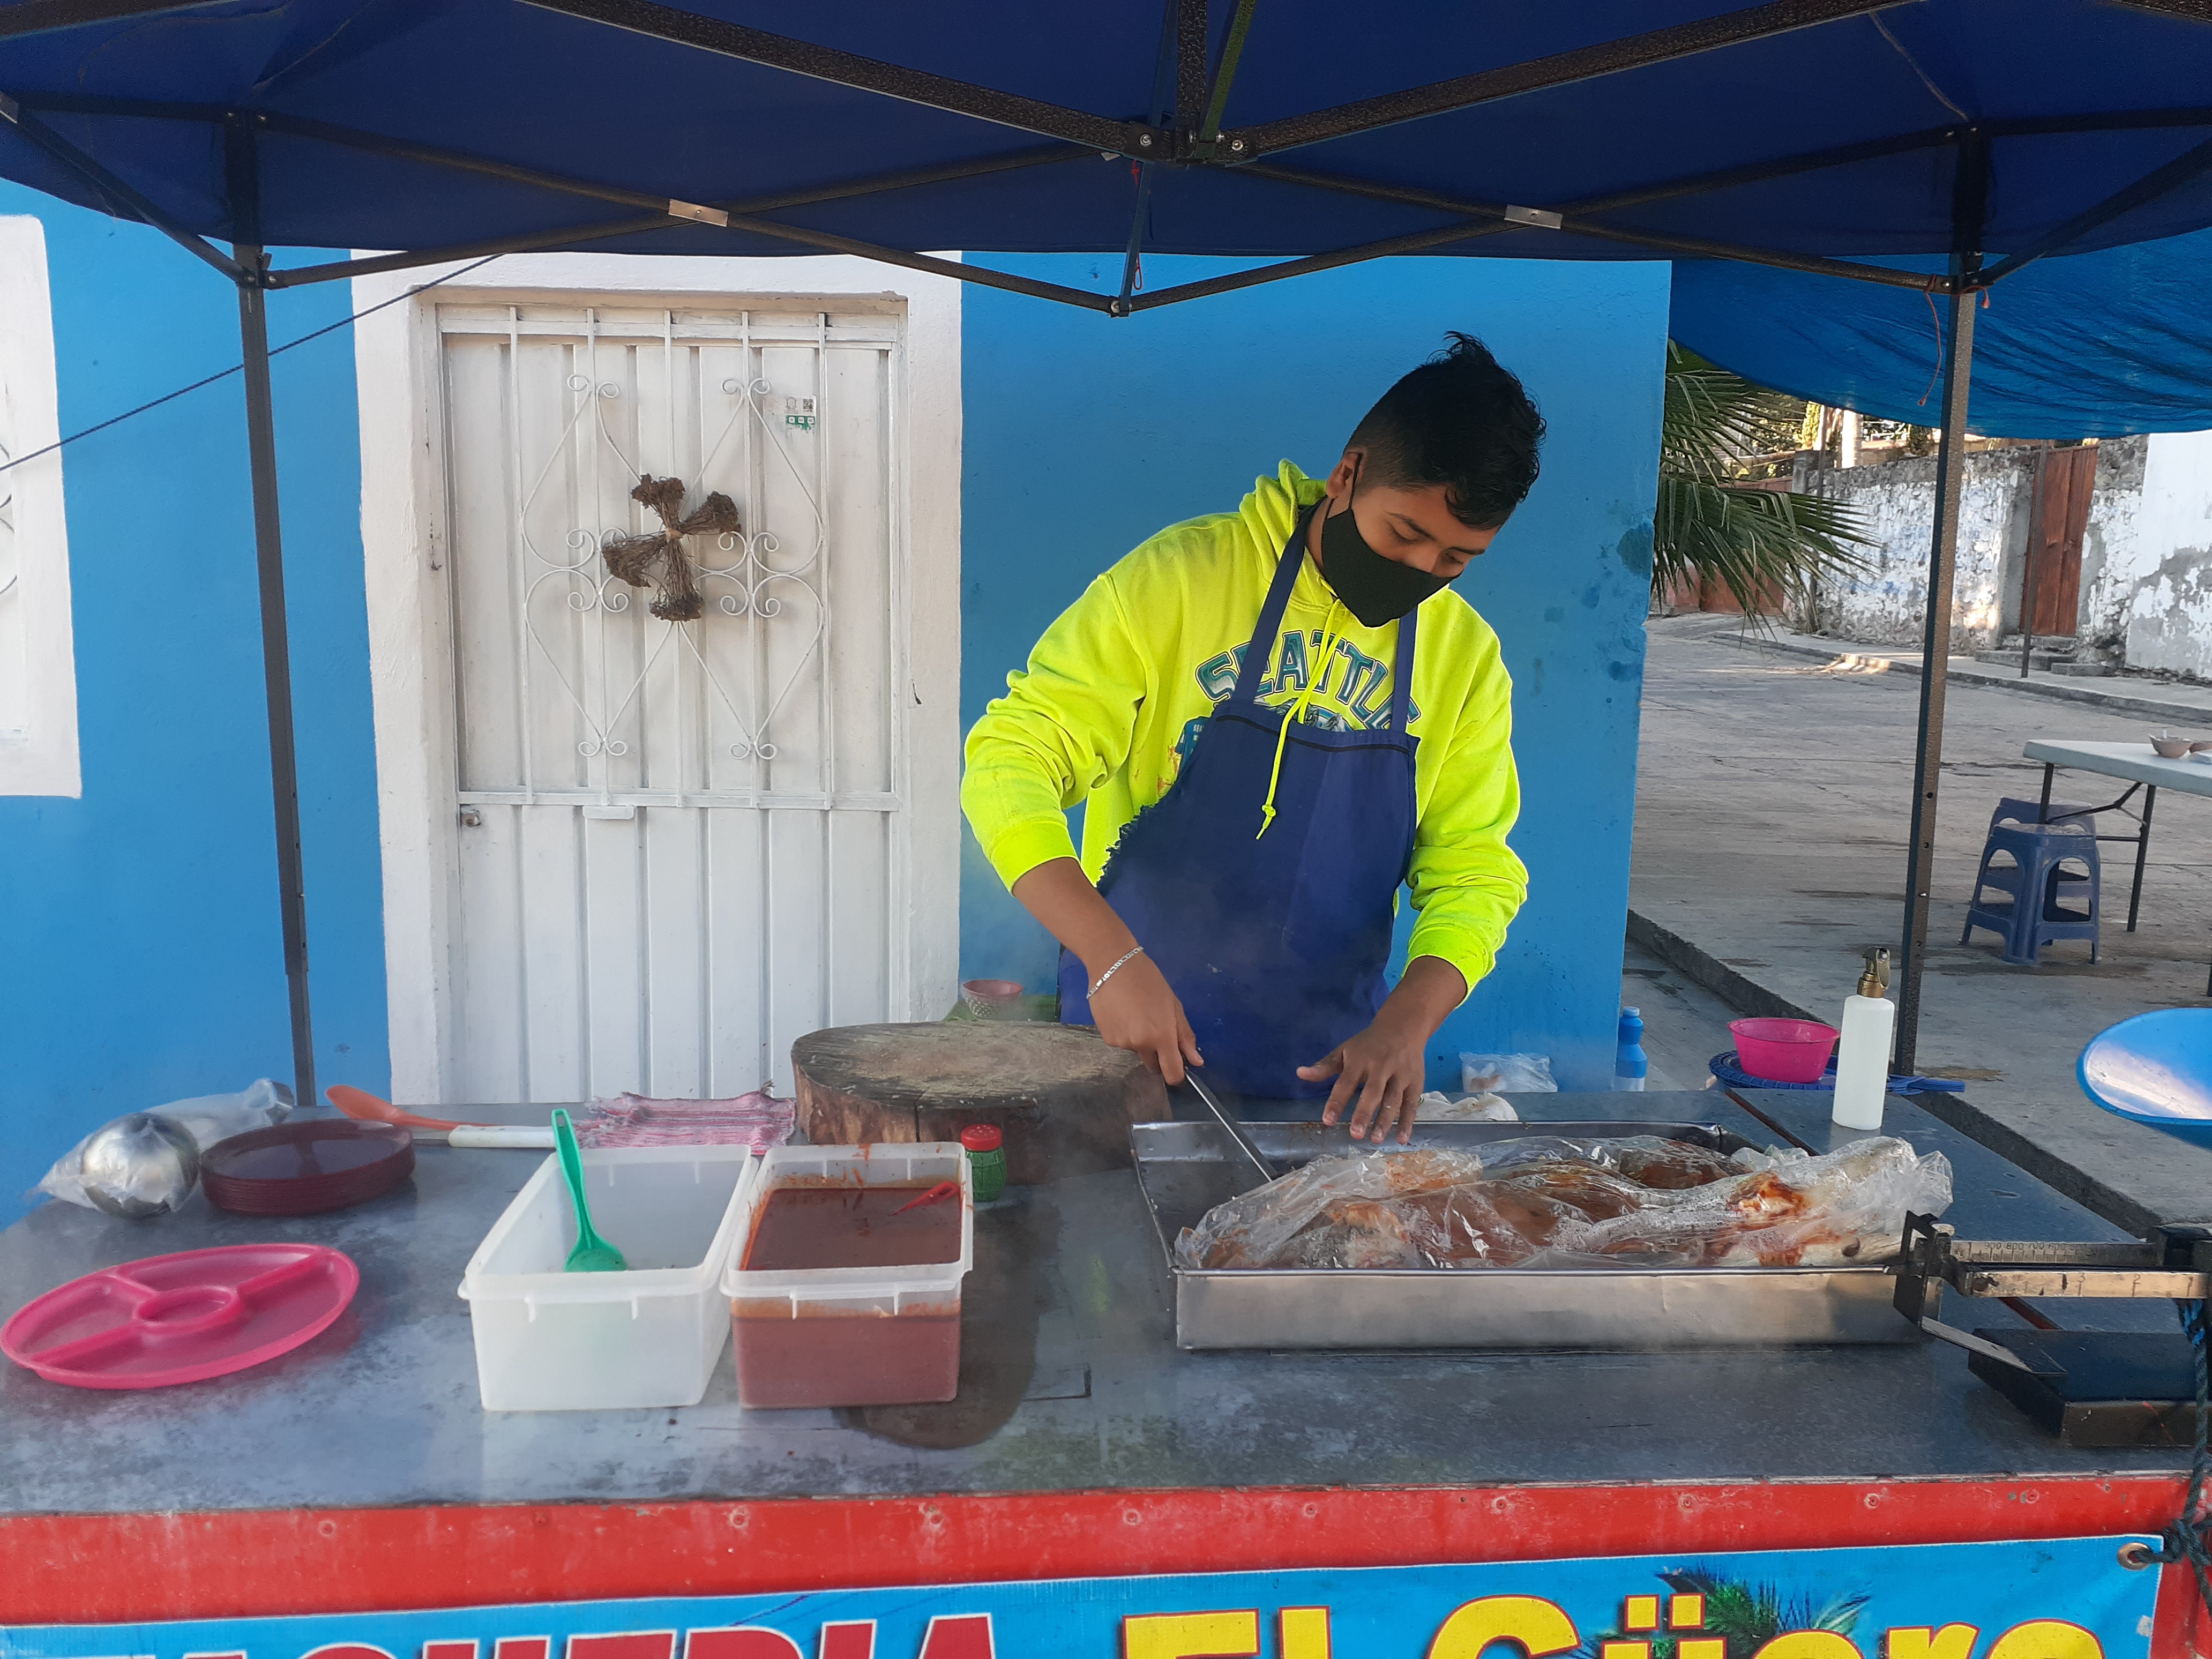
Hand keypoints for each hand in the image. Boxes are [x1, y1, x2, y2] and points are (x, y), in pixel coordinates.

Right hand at [1089, 953, 1202, 1084]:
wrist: (1112, 964)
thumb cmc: (1148, 980)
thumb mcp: (1173, 1005)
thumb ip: (1185, 1036)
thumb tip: (1196, 1062)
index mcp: (1162, 1036)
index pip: (1172, 1074)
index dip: (1177, 1075)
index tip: (1178, 1067)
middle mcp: (1141, 1045)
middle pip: (1154, 1066)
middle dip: (1158, 1055)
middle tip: (1156, 1030)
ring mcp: (1122, 1043)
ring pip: (1137, 1052)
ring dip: (1140, 1042)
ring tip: (1136, 1015)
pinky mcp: (1106, 1038)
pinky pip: (1122, 1044)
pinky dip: (1125, 1034)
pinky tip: (1123, 1014)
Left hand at [1297, 955, 1467, 1144]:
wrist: (1403, 1026)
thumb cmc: (1368, 1044)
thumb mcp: (1345, 1050)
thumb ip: (1324, 1066)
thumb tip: (1300, 1073)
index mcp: (1360, 1060)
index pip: (1346, 1083)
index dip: (1337, 1101)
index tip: (1327, 1120)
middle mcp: (1381, 1067)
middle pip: (1373, 1092)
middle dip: (1364, 1113)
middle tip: (1355, 1134)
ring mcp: (1401, 1075)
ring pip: (1394, 1100)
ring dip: (1386, 1121)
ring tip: (1376, 1140)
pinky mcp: (1416, 1082)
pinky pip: (1411, 1104)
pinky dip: (1408, 1122)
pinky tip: (1402, 1139)